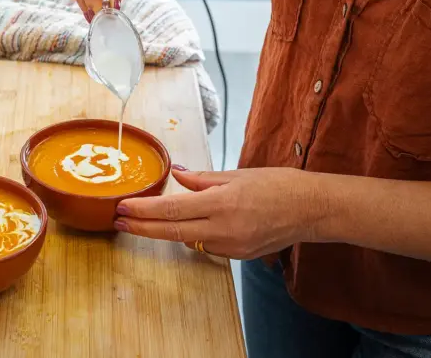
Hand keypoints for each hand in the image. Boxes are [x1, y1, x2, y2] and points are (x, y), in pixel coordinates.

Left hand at [114, 167, 327, 258]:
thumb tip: (177, 177)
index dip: (143, 210)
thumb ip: (203, 179)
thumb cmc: (278, 185)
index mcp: (222, 203)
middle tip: (119, 221)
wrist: (312, 210)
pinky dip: (191, 235)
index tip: (123, 208)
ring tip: (141, 222)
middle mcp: (224, 229)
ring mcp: (231, 246)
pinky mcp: (238, 256)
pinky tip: (181, 226)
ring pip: (187, 240)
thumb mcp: (236, 174)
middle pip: (171, 232)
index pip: (172, 209)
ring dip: (163, 231)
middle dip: (141, 227)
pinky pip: (206, 245)